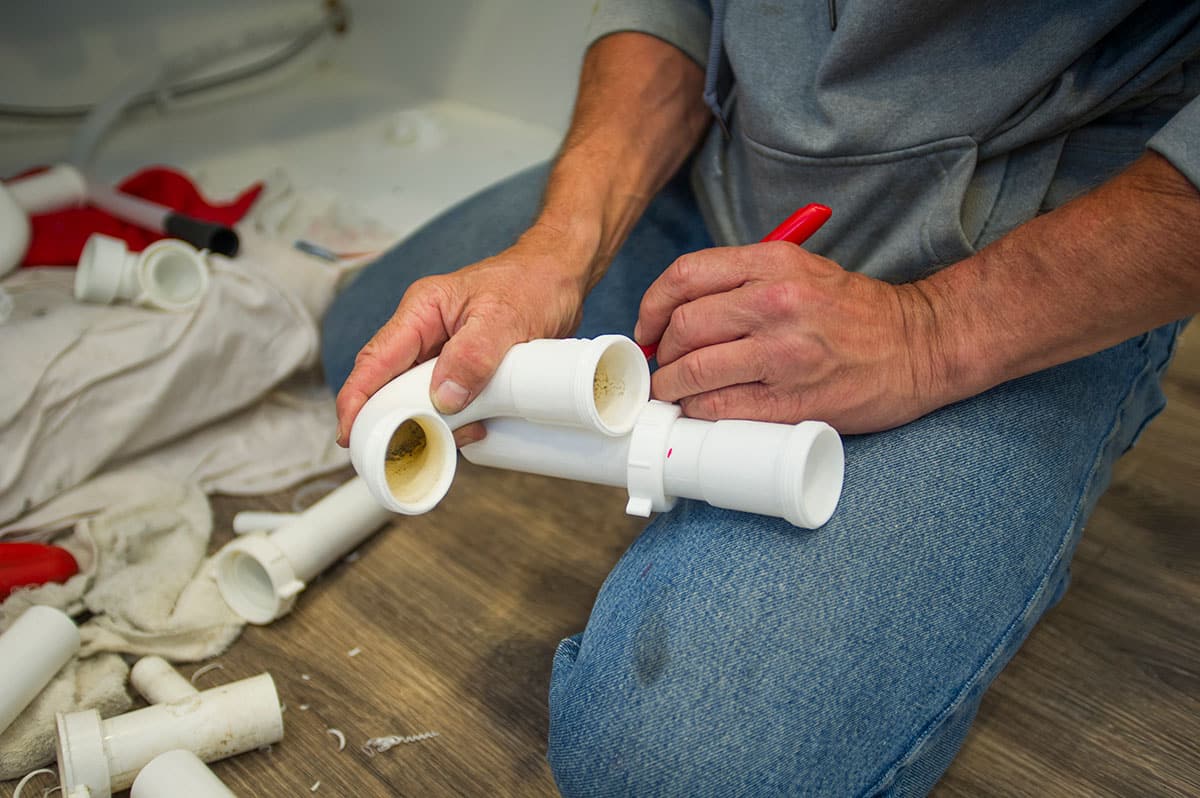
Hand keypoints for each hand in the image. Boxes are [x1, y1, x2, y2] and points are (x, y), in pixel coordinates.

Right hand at [335, 224, 590, 446]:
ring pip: (423, 399)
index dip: (358, 400)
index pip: (375, 360)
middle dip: (400, 420)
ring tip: (467, 432)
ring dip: (438, 424)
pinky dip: (461, 421)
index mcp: (422, 312)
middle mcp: (427, 333)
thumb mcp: (505, 319)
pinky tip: (481, 427)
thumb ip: (473, 355)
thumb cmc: (535, 283)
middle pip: (393, 386)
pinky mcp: (467, 370)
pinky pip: (451, 403)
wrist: (564, 275)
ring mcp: (446, 353)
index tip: (351, 436)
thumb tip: (443, 398)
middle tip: (414, 447)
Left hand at [634, 241, 950, 433]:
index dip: (652, 306)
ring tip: (674, 393)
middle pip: (683, 327)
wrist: (920, 346)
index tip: (647, 329)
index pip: (685, 276)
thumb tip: (679, 314)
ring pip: (693, 371)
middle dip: (660, 353)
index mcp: (773, 263)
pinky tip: (700, 411)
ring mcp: (783, 354)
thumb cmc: (856, 312)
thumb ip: (744, 281)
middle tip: (662, 366)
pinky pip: (721, 408)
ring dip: (671, 388)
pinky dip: (699, 412)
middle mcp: (775, 302)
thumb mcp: (802, 270)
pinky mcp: (791, 400)